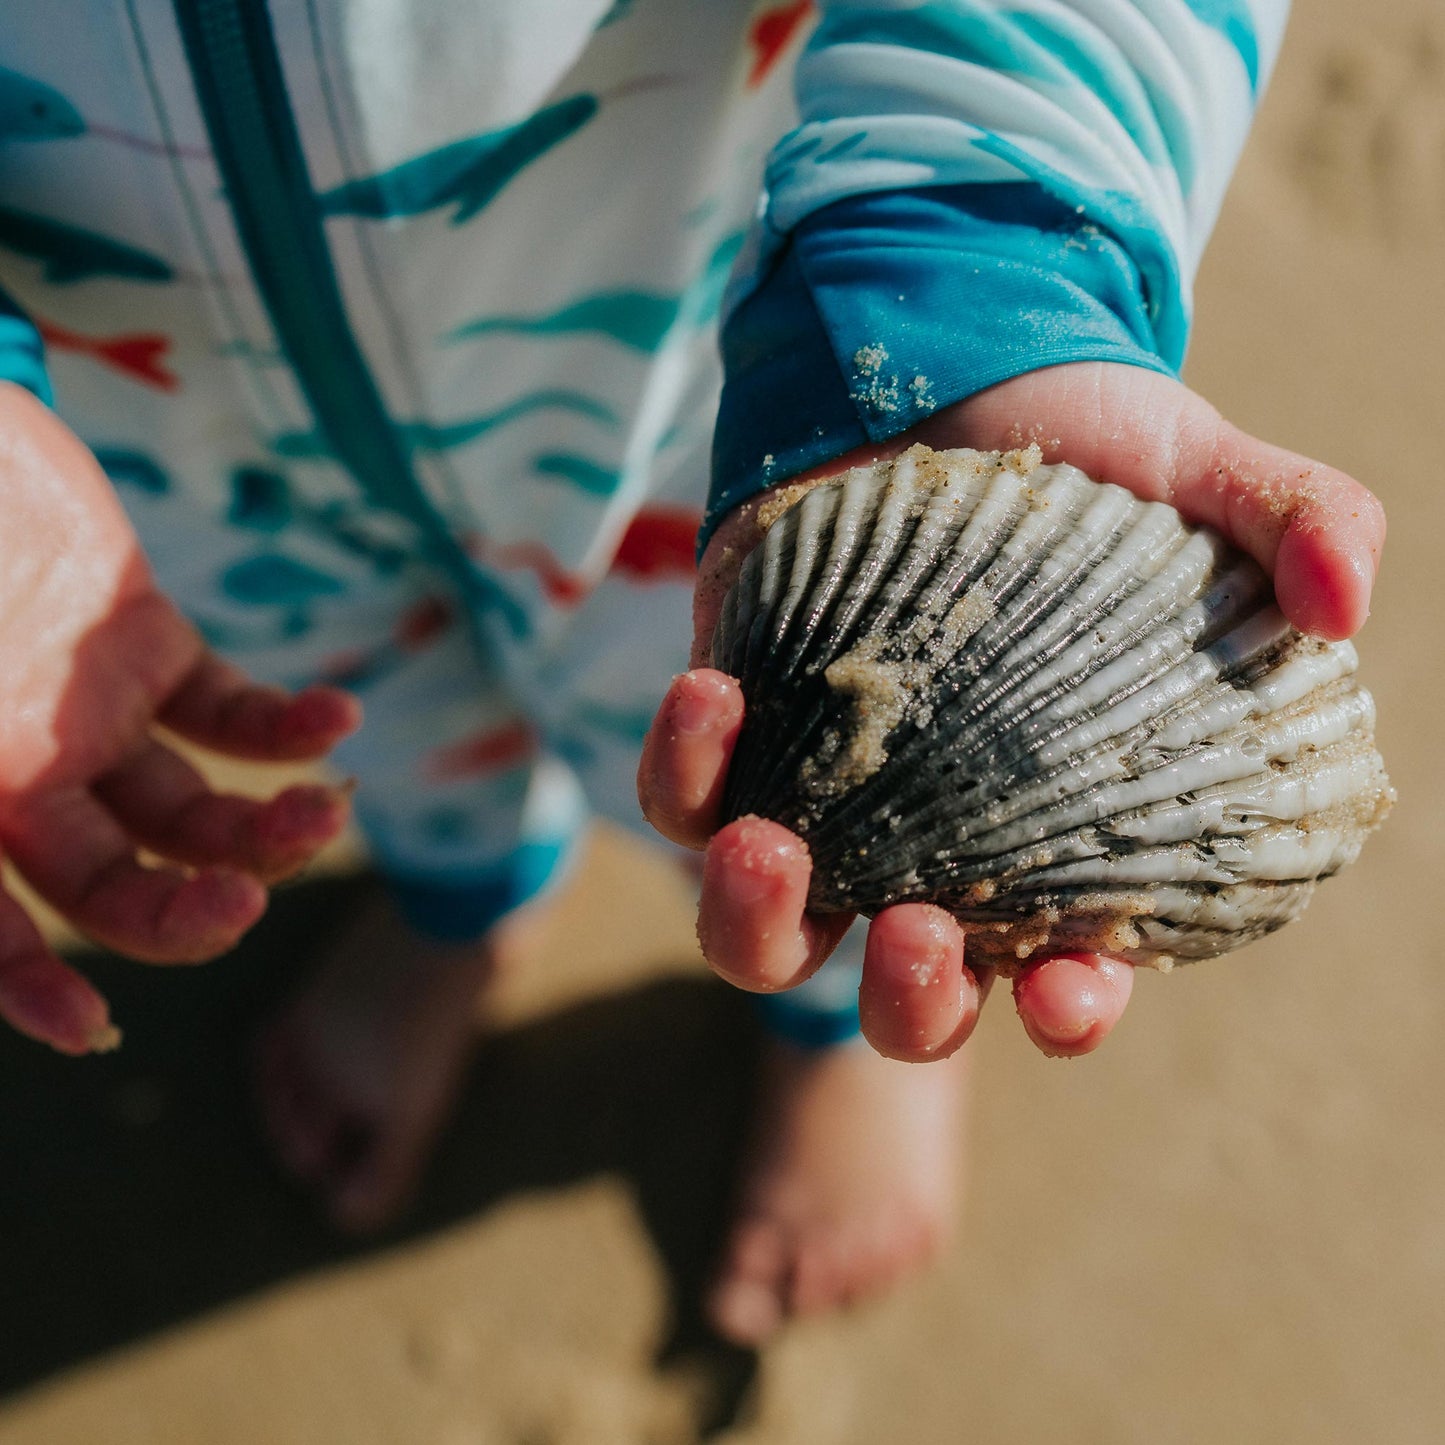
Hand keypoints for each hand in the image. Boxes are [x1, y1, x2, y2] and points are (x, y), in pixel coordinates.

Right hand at [0, 384, 360, 1054]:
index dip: (24, 983)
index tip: (90, 1024)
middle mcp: (23, 774)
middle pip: (118, 884)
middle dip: (184, 913)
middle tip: (243, 906)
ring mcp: (90, 712)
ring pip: (195, 813)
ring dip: (267, 828)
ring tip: (326, 809)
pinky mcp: (146, 642)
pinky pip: (233, 711)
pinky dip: (290, 726)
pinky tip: (338, 721)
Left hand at [639, 362, 1384, 1060]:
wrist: (939, 372)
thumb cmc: (1083, 448)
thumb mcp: (1201, 469)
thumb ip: (1294, 523)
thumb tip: (1349, 600)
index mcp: (1050, 832)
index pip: (1062, 969)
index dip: (1070, 1009)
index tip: (1069, 992)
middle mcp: (927, 844)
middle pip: (905, 996)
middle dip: (905, 1004)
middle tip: (914, 934)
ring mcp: (823, 800)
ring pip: (766, 938)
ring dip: (755, 925)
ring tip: (766, 850)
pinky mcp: (734, 738)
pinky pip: (685, 799)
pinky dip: (683, 771)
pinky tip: (708, 696)